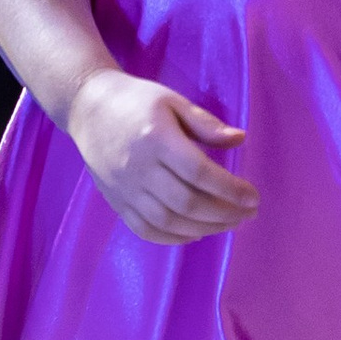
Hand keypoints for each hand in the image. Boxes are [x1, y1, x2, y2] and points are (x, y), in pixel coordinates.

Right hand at [66, 69, 257, 242]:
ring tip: (228, 224)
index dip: (230, 190)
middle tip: (247, 214)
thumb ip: (206, 124)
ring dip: (204, 228)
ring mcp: (124, 189)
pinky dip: (173, 238)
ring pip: (167, 222)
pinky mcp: (115, 201)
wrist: (87, 108)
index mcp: (156, 138)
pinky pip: (145, 230)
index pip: (199, 173)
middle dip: (223, 214)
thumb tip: (240, 140)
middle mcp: (138, 168)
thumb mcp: (173, 102)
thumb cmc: (136, 101)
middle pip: (186, 203)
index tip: (253, 198)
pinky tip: (196, 233)